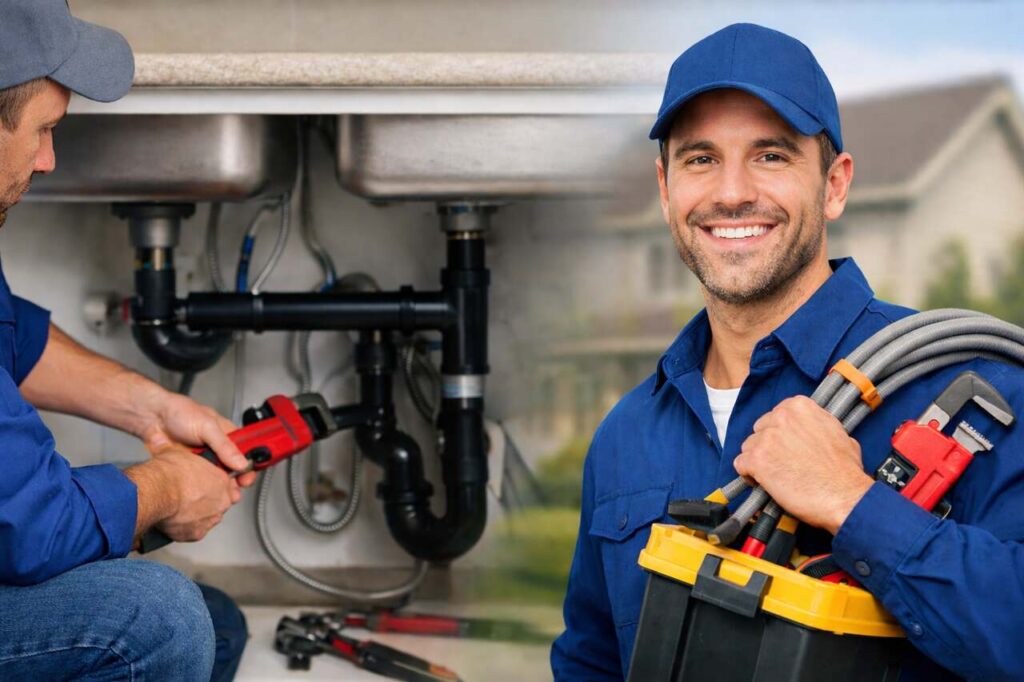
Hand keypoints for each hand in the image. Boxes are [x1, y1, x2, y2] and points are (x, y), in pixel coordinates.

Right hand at [126, 444, 241, 543]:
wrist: (156, 493)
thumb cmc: (169, 473)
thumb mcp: (181, 453)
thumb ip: (186, 455)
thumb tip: (169, 442)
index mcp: (223, 481)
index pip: (229, 484)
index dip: (216, 484)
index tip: (207, 484)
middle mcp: (221, 501)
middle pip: (221, 502)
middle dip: (209, 500)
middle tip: (192, 495)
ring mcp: (210, 519)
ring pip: (208, 518)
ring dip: (198, 514)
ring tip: (181, 508)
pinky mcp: (197, 534)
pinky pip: (194, 531)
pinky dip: (186, 527)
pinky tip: (175, 519)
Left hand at [139, 391, 256, 487]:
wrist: (151, 419)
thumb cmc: (179, 412)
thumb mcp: (207, 426)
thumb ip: (225, 445)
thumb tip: (241, 462)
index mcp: (227, 435)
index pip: (246, 452)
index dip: (249, 465)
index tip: (248, 477)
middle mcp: (217, 448)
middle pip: (233, 468)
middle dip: (235, 480)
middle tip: (235, 490)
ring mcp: (203, 458)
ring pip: (217, 476)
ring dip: (219, 485)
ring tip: (221, 493)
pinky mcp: (190, 467)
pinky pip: (200, 479)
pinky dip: (203, 486)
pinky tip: (204, 490)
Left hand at [733, 396, 873, 533]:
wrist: (843, 495)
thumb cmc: (844, 470)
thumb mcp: (837, 433)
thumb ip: (816, 425)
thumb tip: (810, 431)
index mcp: (799, 406)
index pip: (775, 416)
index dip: (779, 433)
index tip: (784, 445)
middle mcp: (780, 417)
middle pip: (760, 430)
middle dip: (767, 446)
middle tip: (781, 463)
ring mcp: (767, 438)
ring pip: (748, 447)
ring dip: (758, 461)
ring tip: (774, 475)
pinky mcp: (757, 460)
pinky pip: (740, 465)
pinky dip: (748, 475)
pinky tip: (762, 483)